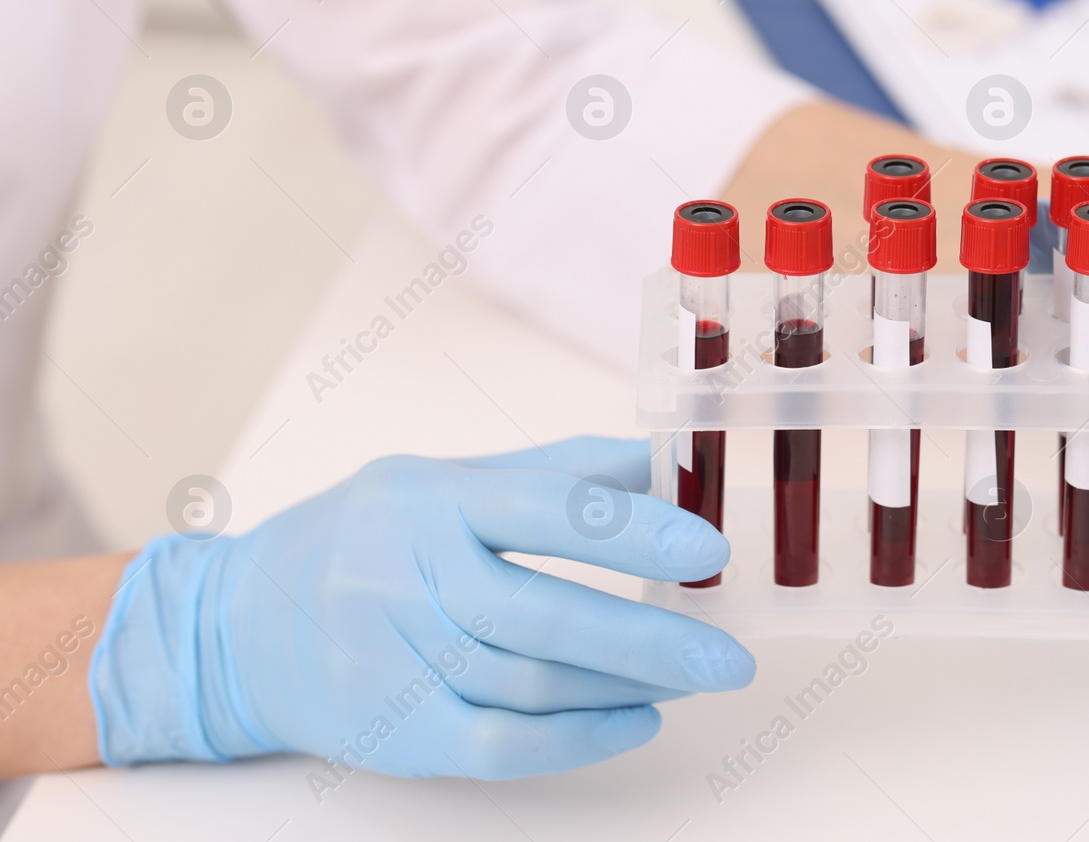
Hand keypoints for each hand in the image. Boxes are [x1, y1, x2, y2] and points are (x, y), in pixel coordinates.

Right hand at [90, 437, 752, 777]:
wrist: (236, 627)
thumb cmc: (365, 538)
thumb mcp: (444, 479)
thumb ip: (554, 473)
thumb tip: (666, 464)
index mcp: (431, 500)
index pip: (545, 510)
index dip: (635, 529)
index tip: (709, 548)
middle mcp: (409, 578)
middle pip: (546, 616)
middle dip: (652, 639)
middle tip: (730, 655)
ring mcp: (396, 662)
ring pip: (532, 684)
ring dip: (628, 685)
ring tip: (696, 675)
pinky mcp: (394, 732)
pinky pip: (500, 746)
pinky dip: (577, 739)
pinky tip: (636, 721)